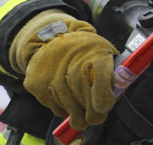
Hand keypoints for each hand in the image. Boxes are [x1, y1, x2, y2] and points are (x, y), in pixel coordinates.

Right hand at [10, 10, 118, 129]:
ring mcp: (52, 77)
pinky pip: (56, 109)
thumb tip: (115, 99)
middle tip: (96, 116)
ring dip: (78, 113)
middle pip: (87, 106)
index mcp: (96, 57)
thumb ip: (114, 75)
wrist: (52, 36)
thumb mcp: (105, 52)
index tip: (104, 107)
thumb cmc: (85, 49)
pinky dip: (63, 107)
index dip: (104, 104)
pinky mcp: (36, 85)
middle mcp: (72, 66)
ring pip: (71, 111)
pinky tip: (65, 94)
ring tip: (81, 104)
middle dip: (94, 115)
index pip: (102, 93)